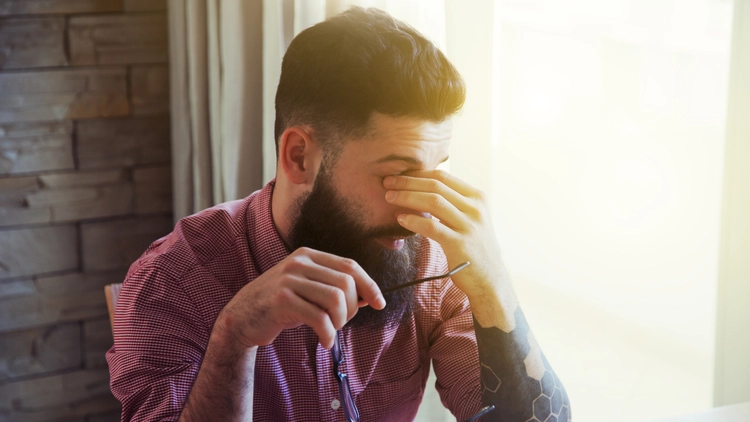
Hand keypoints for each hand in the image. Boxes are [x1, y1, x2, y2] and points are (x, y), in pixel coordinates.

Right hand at [214, 247, 384, 348]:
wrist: (241, 318)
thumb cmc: (281, 306)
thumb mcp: (307, 290)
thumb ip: (333, 288)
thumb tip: (369, 297)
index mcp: (308, 255)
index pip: (350, 266)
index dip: (369, 285)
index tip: (379, 303)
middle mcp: (299, 263)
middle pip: (346, 283)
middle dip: (352, 308)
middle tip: (341, 323)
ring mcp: (289, 280)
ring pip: (335, 299)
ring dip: (340, 322)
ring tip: (331, 331)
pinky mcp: (282, 300)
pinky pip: (319, 318)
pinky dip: (328, 334)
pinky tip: (324, 341)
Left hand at [383, 170, 505, 300]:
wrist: (489, 280)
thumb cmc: (473, 248)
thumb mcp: (470, 219)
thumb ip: (453, 204)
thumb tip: (422, 188)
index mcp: (477, 198)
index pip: (443, 176)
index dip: (418, 173)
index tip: (399, 174)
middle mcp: (475, 208)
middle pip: (436, 185)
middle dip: (408, 182)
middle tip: (387, 182)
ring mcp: (469, 226)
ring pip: (433, 201)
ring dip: (407, 197)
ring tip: (389, 197)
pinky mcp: (460, 244)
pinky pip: (432, 226)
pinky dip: (413, 220)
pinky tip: (400, 219)